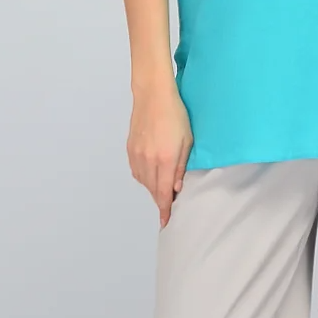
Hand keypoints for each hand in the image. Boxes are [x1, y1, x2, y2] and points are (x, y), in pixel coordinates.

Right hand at [126, 82, 193, 228]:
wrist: (153, 95)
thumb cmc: (175, 114)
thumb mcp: (187, 141)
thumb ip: (181, 167)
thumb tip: (177, 188)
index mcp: (164, 159)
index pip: (164, 193)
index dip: (165, 210)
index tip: (166, 222)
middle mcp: (148, 160)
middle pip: (153, 190)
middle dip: (160, 201)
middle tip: (168, 209)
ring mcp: (137, 155)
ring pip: (144, 182)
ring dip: (153, 189)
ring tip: (163, 190)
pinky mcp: (130, 149)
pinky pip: (137, 172)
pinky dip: (145, 178)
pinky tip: (152, 175)